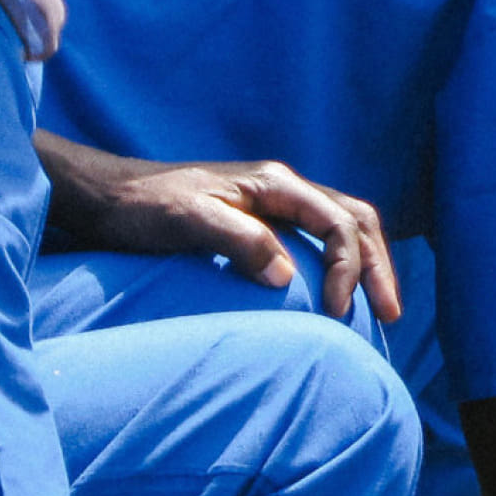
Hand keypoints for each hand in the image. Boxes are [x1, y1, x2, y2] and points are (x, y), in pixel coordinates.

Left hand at [38, 137, 399, 324]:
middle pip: (356, 220)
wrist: (104, 195)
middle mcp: (282, 187)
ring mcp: (273, 202)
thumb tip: (285, 276)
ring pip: (343, 225)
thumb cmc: (141, 209)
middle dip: (378, 265)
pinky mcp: (260, 219)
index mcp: (274, 183)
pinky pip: (319, 236)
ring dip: (366, 263)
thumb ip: (240, 242)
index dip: (350, 268)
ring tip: (378, 304)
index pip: (339, 223)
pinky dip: (341, 262)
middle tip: (390, 312)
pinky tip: (338, 291)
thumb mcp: (188, 221)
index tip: (339, 312)